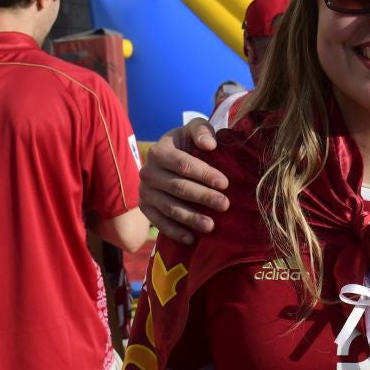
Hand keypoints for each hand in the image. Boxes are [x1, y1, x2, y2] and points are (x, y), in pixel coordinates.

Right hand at [140, 118, 228, 242]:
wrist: (169, 159)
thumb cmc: (187, 143)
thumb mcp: (194, 129)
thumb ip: (202, 131)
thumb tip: (209, 145)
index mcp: (159, 151)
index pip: (183, 164)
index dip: (204, 174)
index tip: (225, 183)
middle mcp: (148, 172)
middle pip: (178, 187)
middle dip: (203, 197)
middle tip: (225, 205)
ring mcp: (145, 191)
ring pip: (169, 207)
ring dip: (191, 218)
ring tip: (211, 226)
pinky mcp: (145, 207)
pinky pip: (159, 222)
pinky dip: (174, 231)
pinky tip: (191, 239)